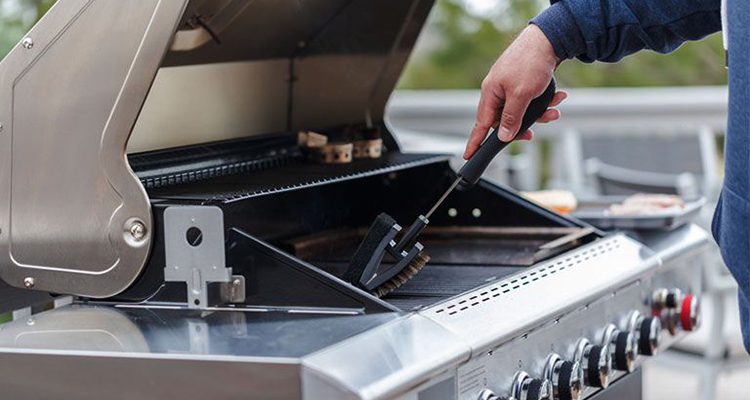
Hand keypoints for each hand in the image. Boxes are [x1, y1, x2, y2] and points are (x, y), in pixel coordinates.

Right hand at [464, 24, 566, 159]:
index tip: (468, 155)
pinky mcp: (523, 82)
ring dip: (539, 113)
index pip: (481, 124)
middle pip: (505, 119)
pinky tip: (557, 97)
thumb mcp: (521, 95)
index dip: (475, 141)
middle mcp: (498, 90)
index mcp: (491, 93)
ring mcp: (510, 85)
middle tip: (532, 134)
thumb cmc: (530, 62)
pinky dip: (544, 102)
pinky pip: (530, 100)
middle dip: (522, 126)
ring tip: (553, 111)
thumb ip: (511, 118)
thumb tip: (503, 135)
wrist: (548, 39)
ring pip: (521, 110)